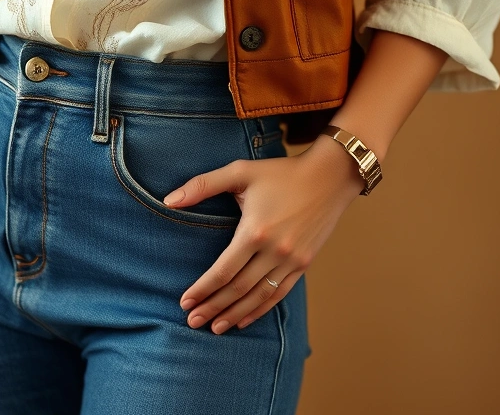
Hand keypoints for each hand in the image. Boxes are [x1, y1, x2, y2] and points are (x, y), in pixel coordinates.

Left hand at [166, 135, 367, 333]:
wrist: (330, 176)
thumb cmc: (282, 172)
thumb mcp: (240, 171)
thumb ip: (202, 185)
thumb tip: (169, 200)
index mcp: (255, 231)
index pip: (223, 271)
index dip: (202, 289)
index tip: (185, 302)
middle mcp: (274, 251)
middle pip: (238, 289)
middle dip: (213, 307)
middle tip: (192, 322)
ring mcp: (292, 260)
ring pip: (258, 297)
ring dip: (234, 314)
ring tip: (215, 328)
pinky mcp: (304, 263)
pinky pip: (279, 294)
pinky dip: (260, 309)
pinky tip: (244, 319)